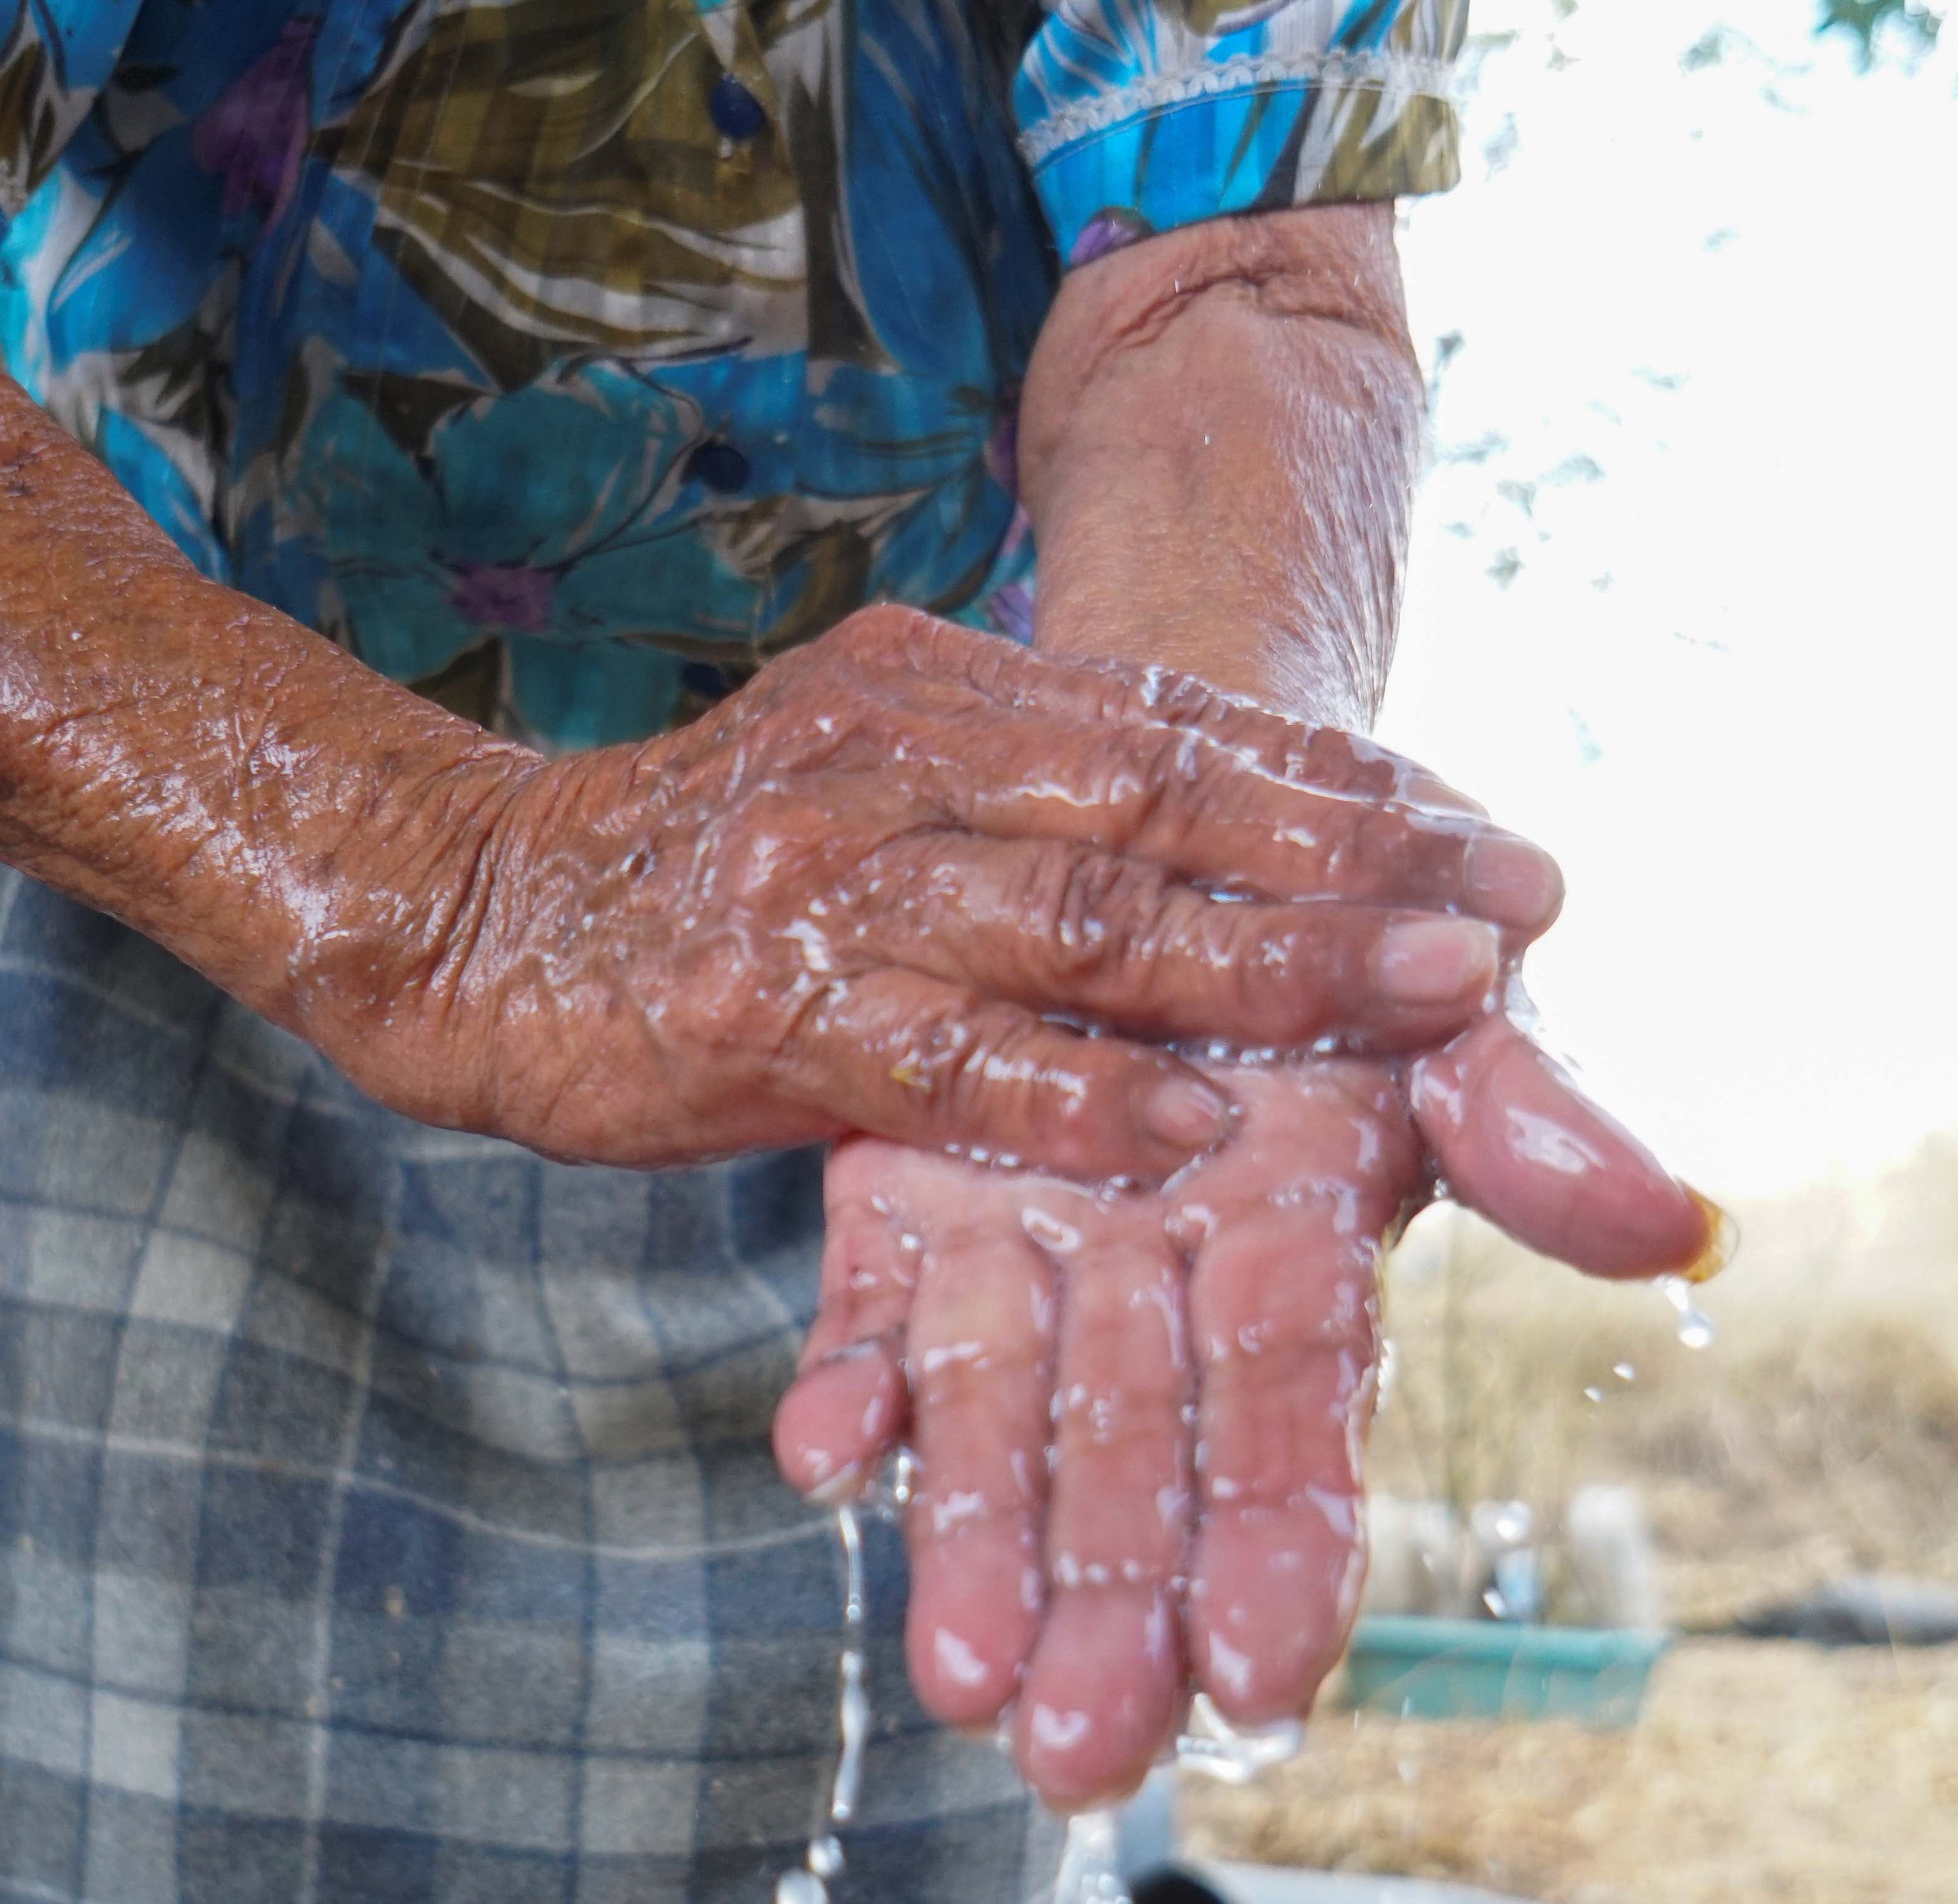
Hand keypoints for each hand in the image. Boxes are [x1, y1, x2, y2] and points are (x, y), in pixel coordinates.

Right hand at [395, 605, 1568, 1183]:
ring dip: (1271, 967)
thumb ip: (1015, 794)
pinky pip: (954, 1063)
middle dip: (1356, 865)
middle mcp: (883, 758)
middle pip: (1159, 806)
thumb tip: (1215, 836)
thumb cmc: (692, 867)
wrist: (467, 918)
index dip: (1345, 787)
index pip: (1172, 727)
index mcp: (924, 687)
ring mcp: (820, 885)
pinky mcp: (759, 1015)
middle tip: (1519, 911)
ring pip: (1083, 921)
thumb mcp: (864, 774)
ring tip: (1427, 1001)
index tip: (1494, 839)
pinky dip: (1081, 1099)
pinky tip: (1196, 1133)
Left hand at [767, 1014, 1718, 1809]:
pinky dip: (848, 1385)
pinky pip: (869, 1310)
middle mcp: (1150, 1273)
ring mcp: (1016, 1242)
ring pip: (994, 1417)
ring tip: (958, 1680)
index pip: (1291, 1421)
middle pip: (1130, 1460)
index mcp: (1289, 1248)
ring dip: (974, 1543)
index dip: (1280, 1542)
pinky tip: (821, 1457)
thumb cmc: (1338, 934)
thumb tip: (1667, 1226)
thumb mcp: (1447, 1006)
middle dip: (1108, 1607)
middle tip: (1077, 1756)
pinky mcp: (900, 1197)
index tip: (1263, 1680)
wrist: (1176, 822)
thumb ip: (1527, 1118)